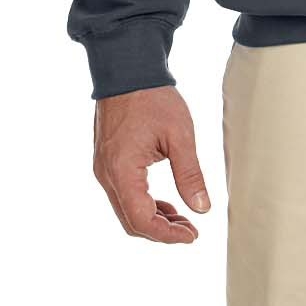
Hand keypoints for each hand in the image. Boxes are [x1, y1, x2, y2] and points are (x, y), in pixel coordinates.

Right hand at [92, 84, 211, 242]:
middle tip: (190, 230)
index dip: (167, 235)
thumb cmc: (153, 98)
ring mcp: (103, 169)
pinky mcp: (107, 162)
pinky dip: (144, 204)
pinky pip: (123, 194)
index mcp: (122, 171)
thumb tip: (202, 209)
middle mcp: (107, 175)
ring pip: (126, 210)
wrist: (127, 70)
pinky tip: (166, 203)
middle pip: (131, 221)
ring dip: (153, 219)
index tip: (192, 236)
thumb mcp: (179, 135)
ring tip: (183, 219)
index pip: (141, 220)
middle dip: (161, 231)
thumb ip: (189, 174)